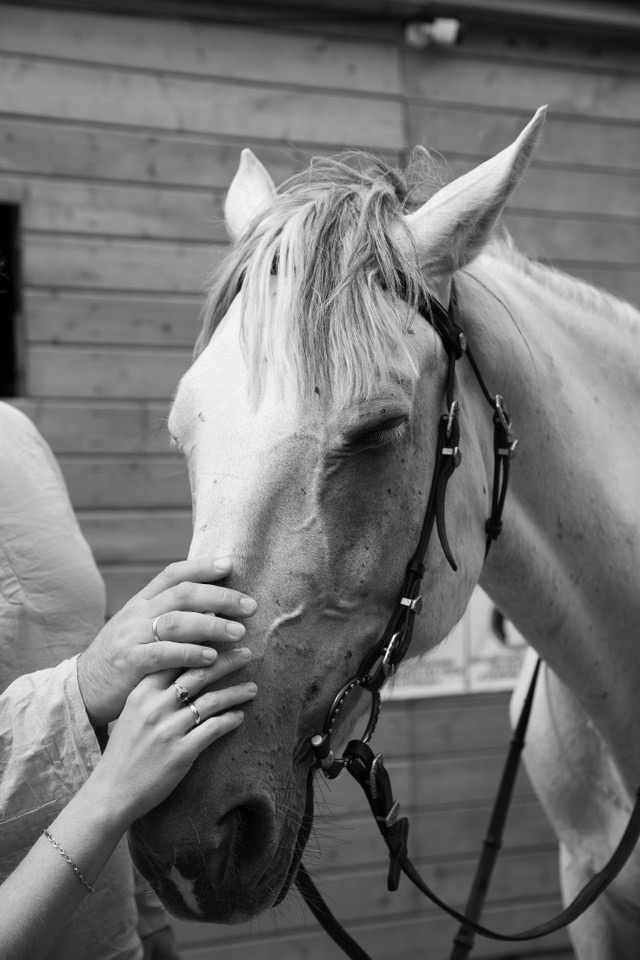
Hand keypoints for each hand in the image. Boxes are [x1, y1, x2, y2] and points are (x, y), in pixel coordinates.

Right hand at [77, 558, 256, 726]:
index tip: (230, 566)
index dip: (202, 567)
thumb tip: (214, 605)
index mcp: (142, 601)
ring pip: (176, 621)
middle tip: (250, 606)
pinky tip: (211, 657)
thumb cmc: (126, 657)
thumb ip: (170, 614)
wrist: (85, 687)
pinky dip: (189, 653)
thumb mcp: (142, 627)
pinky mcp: (130, 663)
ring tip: (238, 632)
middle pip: (182, 595)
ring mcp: (132, 636)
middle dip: (219, 598)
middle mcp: (137, 614)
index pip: (173, 574)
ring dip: (211, 625)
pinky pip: (163, 653)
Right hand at [88, 647, 256, 824]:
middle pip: (199, 673)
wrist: (110, 792)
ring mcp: (169, 729)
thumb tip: (181, 670)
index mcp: (141, 692)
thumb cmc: (122, 751)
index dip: (201, 644)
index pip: (176, 658)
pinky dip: (230, 720)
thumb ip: (152, 691)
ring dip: (236, 692)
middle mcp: (155, 706)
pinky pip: (214, 729)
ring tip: (253, 687)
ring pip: (212, 700)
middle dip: (227, 661)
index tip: (221, 635)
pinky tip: (240, 716)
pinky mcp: (181, 752)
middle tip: (247, 653)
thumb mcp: (131, 712)